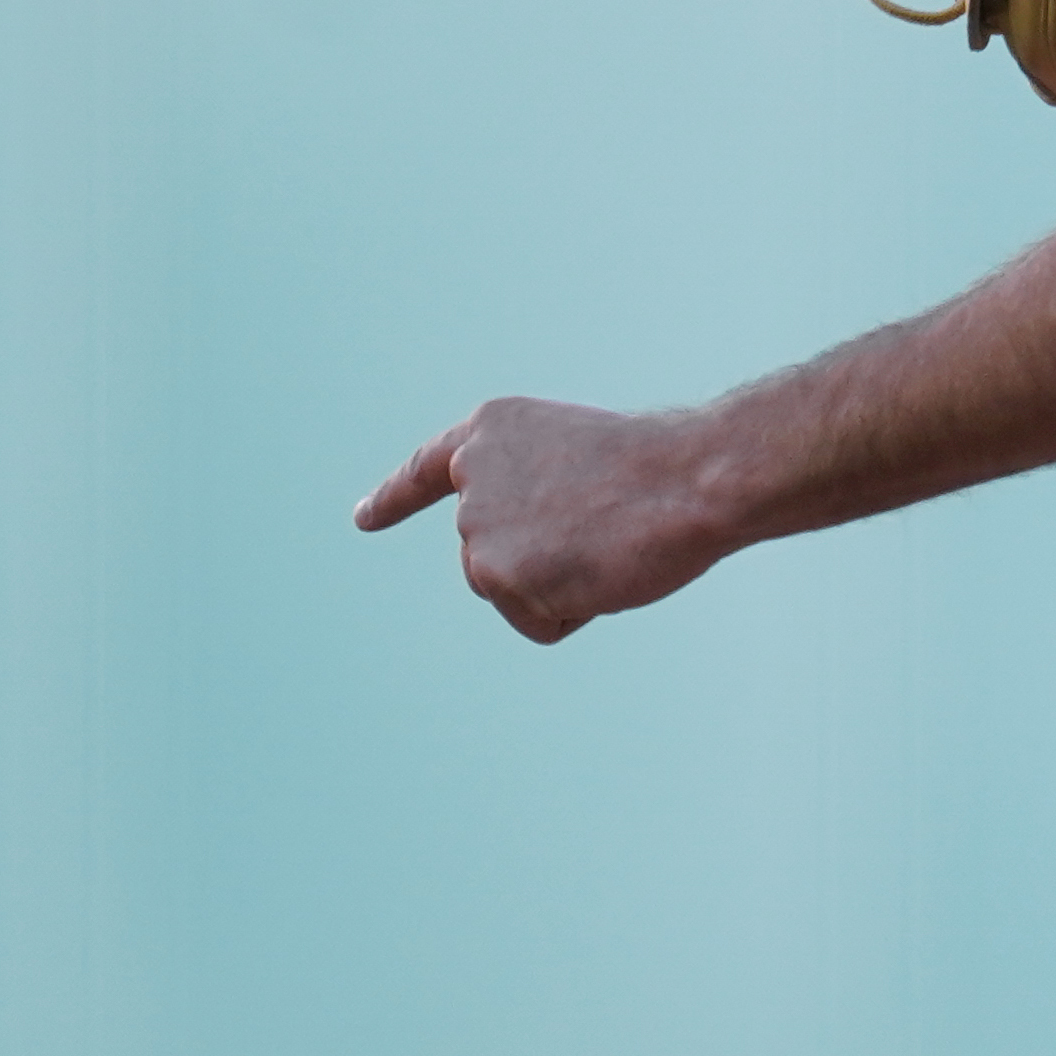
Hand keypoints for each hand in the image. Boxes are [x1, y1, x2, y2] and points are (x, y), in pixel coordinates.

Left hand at [354, 398, 736, 644]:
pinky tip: (605, 570)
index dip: (396, 498)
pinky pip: (542, 623)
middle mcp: (471, 477)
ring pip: (515, 590)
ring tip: (610, 543)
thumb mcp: (582, 459)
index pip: (429, 469)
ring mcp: (477, 528)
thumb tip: (537, 562)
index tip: (364, 518)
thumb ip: (539, 494)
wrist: (691, 478)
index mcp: (493, 431)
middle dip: (544, 559)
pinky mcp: (494, 575)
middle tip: (607, 525)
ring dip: (564, 585)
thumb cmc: (663, 466)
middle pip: (492, 553)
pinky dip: (578, 611)